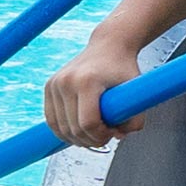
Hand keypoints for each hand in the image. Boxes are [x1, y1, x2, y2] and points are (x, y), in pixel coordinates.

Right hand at [44, 31, 143, 148]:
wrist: (108, 46)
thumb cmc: (122, 67)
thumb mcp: (136, 91)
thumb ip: (135, 119)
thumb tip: (119, 137)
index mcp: (86, 81)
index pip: (88, 123)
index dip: (101, 135)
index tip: (113, 132)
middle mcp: (66, 81)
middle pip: (74, 129)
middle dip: (92, 139)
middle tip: (106, 135)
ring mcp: (54, 84)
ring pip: (60, 128)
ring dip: (78, 139)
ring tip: (94, 133)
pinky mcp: (49, 86)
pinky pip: (51, 120)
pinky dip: (64, 131)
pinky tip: (79, 132)